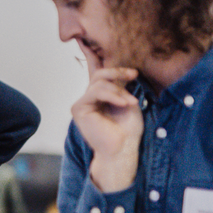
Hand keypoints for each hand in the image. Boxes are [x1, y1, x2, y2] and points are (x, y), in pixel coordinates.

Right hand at [70, 63, 143, 192]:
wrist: (122, 148)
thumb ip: (121, 87)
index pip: (97, 74)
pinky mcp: (78, 108)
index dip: (104, 63)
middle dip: (117, 72)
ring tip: (131, 102)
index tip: (128, 69)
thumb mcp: (128, 102)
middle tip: (134, 75)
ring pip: (99, 82)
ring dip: (118, 91)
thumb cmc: (127, 130)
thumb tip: (121, 72)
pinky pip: (95, 92)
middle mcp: (89, 99)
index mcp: (99, 97)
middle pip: (99, 74)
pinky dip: (112, 96)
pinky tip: (124, 104)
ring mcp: (82, 103)